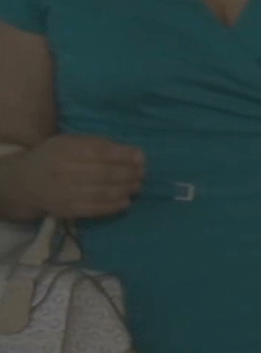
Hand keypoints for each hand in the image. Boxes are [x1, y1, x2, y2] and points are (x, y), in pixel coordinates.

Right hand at [10, 135, 144, 218]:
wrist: (25, 182)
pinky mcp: (65, 210)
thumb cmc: (55, 157)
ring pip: (101, 193)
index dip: (123, 155)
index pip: (99, 152)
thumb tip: (135, 154)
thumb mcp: (71, 142)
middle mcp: (62, 171)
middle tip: (142, 173)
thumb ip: (100, 144)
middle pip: (103, 173)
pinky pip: (94, 209)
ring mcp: (62, 193)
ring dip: (125, 190)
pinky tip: (126, 202)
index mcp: (63, 150)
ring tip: (137, 186)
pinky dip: (113, 206)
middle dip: (128, 174)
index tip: (141, 157)